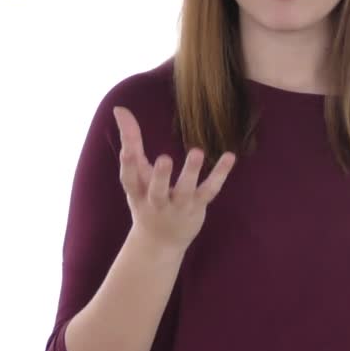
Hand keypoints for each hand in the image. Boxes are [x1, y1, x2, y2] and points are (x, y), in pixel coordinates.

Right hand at [112, 106, 236, 253]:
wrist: (160, 242)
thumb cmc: (146, 199)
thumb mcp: (135, 174)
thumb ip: (130, 140)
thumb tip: (119, 108)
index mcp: (137, 192)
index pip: (129, 180)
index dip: (127, 165)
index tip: (127, 149)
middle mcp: (156, 202)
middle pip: (157, 191)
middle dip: (160, 176)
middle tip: (164, 158)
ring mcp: (178, 206)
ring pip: (185, 191)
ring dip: (191, 172)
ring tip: (196, 151)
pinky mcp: (198, 206)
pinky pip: (209, 190)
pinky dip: (220, 174)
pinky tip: (230, 156)